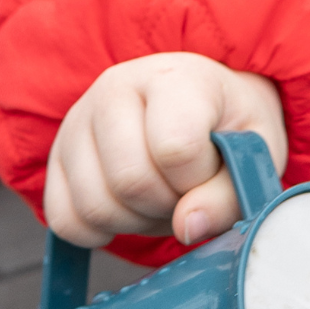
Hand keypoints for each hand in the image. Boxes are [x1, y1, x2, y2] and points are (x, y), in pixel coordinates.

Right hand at [43, 53, 286, 249]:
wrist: (203, 108)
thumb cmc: (230, 128)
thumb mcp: (253, 153)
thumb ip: (230, 193)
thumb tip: (187, 227)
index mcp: (174, 77)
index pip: (176, 148)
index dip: (199, 181)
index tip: (210, 171)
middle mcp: (115, 87)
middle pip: (130, 181)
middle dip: (168, 206)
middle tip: (186, 193)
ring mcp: (78, 119)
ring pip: (94, 205)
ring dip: (136, 222)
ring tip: (161, 197)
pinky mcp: (56, 154)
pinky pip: (64, 219)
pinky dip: (99, 232)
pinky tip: (128, 208)